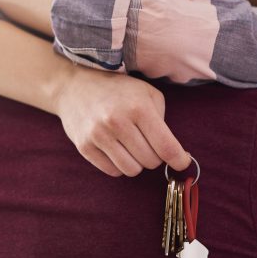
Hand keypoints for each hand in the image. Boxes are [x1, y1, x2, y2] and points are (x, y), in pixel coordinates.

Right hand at [52, 68, 189, 176]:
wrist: (74, 86)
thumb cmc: (117, 90)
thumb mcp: (146, 93)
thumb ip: (162, 121)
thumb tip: (175, 153)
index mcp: (138, 107)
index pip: (166, 147)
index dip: (179, 160)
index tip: (182, 162)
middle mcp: (117, 122)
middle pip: (151, 161)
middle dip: (154, 156)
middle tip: (147, 144)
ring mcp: (98, 135)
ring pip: (132, 170)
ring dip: (136, 163)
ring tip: (131, 147)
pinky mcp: (84, 146)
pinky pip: (112, 171)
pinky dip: (118, 165)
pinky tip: (115, 149)